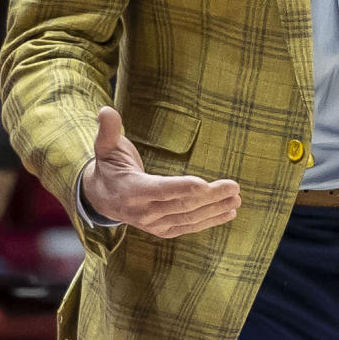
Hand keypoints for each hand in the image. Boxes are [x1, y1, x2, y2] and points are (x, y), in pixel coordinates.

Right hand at [82, 106, 240, 238]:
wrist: (102, 199)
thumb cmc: (109, 167)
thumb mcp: (105, 147)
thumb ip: (108, 130)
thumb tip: (105, 110)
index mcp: (130, 191)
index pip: (159, 190)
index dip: (181, 187)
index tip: (204, 184)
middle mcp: (143, 212)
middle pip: (180, 204)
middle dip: (209, 197)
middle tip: (234, 187)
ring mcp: (154, 224)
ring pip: (189, 218)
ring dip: (215, 210)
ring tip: (236, 198)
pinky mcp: (164, 230)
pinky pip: (190, 226)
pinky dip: (210, 221)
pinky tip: (229, 212)